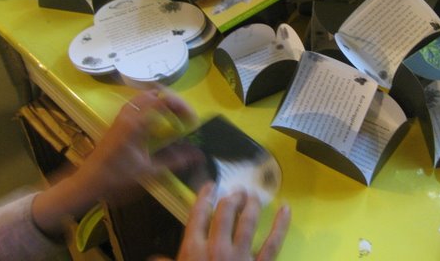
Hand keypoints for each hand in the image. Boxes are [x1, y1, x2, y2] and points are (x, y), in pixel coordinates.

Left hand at [75, 88, 200, 202]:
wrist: (89, 178)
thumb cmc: (117, 175)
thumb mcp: (148, 170)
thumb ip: (174, 161)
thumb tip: (197, 156)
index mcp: (136, 124)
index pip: (163, 101)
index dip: (181, 106)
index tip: (191, 120)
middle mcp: (129, 114)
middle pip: (156, 93)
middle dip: (175, 101)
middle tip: (186, 116)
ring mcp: (123, 114)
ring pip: (147, 95)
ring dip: (163, 101)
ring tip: (175, 115)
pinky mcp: (120, 118)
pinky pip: (139, 102)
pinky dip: (153, 104)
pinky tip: (159, 119)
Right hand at [174, 183, 290, 260]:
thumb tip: (153, 258)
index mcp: (193, 251)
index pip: (198, 216)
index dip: (204, 198)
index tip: (210, 186)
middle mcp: (216, 249)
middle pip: (225, 214)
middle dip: (231, 199)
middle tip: (236, 192)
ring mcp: (240, 257)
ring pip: (248, 222)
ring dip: (252, 205)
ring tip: (254, 196)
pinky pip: (273, 243)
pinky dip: (281, 225)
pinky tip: (285, 209)